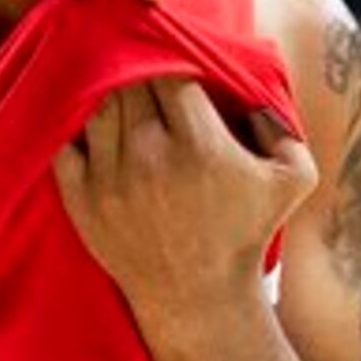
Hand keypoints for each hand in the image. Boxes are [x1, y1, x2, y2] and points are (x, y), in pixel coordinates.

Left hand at [55, 77, 320, 332]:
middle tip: (144, 68)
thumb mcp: (294, 179)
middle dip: (138, 69)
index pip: (171, 73)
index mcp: (201, 145)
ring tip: (120, 90)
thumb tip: (252, 85)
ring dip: (107, 91)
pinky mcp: (83, 198)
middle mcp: (151, 155)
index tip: (174, 65)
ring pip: (98, 104)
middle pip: (131, 81)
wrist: (199, 299)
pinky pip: (65, 141)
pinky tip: (92, 124)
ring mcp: (111, 177)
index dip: (172, 60)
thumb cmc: (247, 235)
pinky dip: (74, 125)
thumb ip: (284, 125)